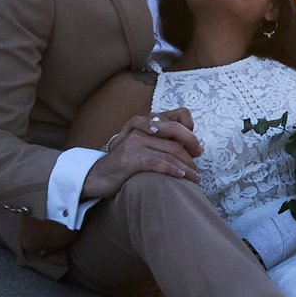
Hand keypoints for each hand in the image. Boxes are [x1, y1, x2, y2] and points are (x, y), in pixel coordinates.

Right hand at [81, 108, 201, 198]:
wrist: (95, 176)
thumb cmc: (123, 165)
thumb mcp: (140, 148)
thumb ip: (159, 143)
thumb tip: (189, 148)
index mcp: (145, 124)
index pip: (175, 119)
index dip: (190, 133)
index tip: (198, 149)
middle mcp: (140, 130)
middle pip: (176, 137)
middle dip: (192, 150)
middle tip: (200, 165)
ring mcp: (135, 144)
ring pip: (170, 152)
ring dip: (187, 167)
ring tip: (195, 178)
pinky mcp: (130, 160)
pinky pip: (158, 163)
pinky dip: (173, 170)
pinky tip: (181, 177)